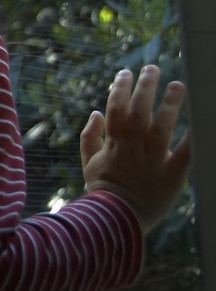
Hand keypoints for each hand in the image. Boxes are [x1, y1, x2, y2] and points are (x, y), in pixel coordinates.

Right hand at [79, 65, 191, 233]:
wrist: (116, 221)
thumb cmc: (103, 192)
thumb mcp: (89, 163)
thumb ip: (90, 136)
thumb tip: (95, 113)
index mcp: (114, 143)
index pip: (115, 108)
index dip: (119, 88)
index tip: (125, 73)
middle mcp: (133, 148)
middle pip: (139, 111)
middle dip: (145, 87)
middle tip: (152, 69)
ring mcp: (152, 160)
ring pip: (161, 126)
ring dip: (170, 104)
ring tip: (178, 85)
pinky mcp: (172, 174)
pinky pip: (185, 153)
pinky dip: (193, 138)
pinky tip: (201, 121)